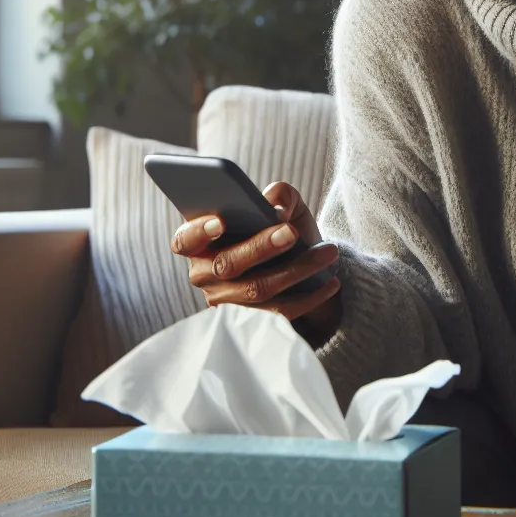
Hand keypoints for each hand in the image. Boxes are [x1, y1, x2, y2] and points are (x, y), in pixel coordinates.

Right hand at [171, 180, 342, 342]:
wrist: (300, 266)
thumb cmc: (282, 228)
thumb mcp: (283, 206)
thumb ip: (279, 194)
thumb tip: (275, 204)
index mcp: (201, 242)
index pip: (185, 240)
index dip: (199, 232)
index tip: (221, 221)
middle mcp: (205, 275)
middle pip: (227, 265)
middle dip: (261, 247)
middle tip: (291, 232)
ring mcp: (227, 301)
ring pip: (257, 289)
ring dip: (296, 270)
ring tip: (327, 253)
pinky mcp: (252, 322)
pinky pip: (279, 312)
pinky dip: (309, 296)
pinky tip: (331, 280)